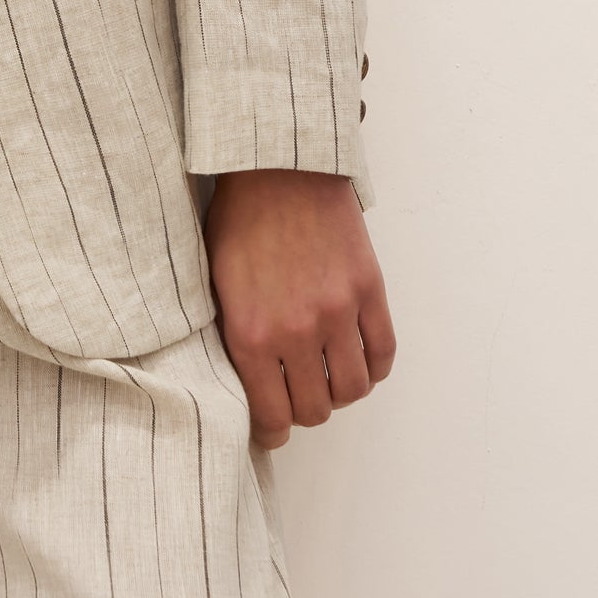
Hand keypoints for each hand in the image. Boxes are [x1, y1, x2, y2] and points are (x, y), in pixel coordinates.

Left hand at [204, 169, 394, 447]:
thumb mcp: (215, 281)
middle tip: (298, 394)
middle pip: (315, 410)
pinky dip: (374, 367)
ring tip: (326, 375)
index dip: (273, 432)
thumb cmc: (239, 218)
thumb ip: (232, 336)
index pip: (273, 418)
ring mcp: (338, 312)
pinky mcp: (369, 290)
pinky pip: (383, 353)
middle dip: (305, 410)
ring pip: (352, 389)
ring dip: (340, 391)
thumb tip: (246, 382)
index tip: (273, 428)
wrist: (279, 165)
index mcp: (251, 333)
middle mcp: (297, 331)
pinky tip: (358, 358)